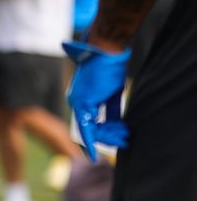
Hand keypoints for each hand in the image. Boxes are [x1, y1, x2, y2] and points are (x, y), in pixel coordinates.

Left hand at [63, 39, 131, 160]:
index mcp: (83, 100)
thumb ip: (111, 111)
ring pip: (90, 130)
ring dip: (109, 136)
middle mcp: (76, 103)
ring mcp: (77, 103)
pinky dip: (94, 138)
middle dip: (109, 137)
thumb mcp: (113, 94)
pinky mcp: (82, 102)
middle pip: (91, 130)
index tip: (111, 145)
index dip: (99, 136)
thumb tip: (117, 125)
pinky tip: (100, 147)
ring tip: (124, 136)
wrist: (107, 53)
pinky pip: (87, 126)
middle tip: (125, 139)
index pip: (89, 124)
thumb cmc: (110, 69)